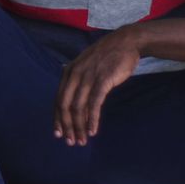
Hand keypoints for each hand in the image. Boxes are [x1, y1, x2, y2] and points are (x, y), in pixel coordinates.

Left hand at [54, 27, 142, 145]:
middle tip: (71, 142)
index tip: (59, 134)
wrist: (126, 42)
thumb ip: (78, 83)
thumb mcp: (86, 67)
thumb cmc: (107, 57)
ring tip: (82, 140)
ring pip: (79, 107)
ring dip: (79, 127)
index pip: (59, 100)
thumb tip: (75, 106)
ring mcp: (88, 77)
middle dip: (67, 126)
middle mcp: (75, 75)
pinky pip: (94, 104)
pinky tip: (93, 131)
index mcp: (68, 72)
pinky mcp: (103, 80)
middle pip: (66, 106)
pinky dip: (92, 119)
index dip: (58, 119)